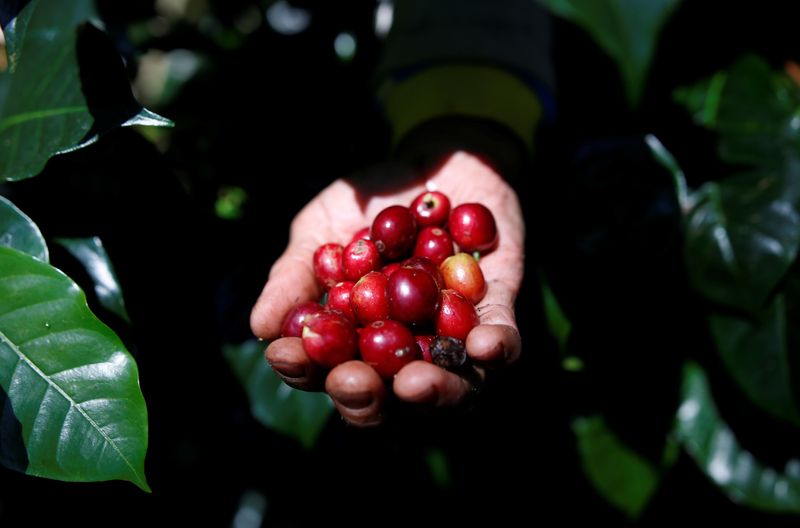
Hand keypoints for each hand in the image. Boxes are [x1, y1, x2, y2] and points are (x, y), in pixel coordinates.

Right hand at [250, 151, 523, 425]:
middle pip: (389, 398)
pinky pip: (505, 340)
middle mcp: (405, 346)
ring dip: (435, 393)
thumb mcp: (321, 226)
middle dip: (368, 399)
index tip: (289, 356)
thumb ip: (296, 274)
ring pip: (451, 386)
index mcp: (357, 337)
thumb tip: (261, 328)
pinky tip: (481, 346)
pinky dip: (496, 348)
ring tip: (414, 384)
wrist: (437, 154)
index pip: (328, 370)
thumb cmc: (371, 197)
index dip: (306, 371)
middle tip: (354, 382)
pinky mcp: (499, 304)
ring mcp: (453, 331)